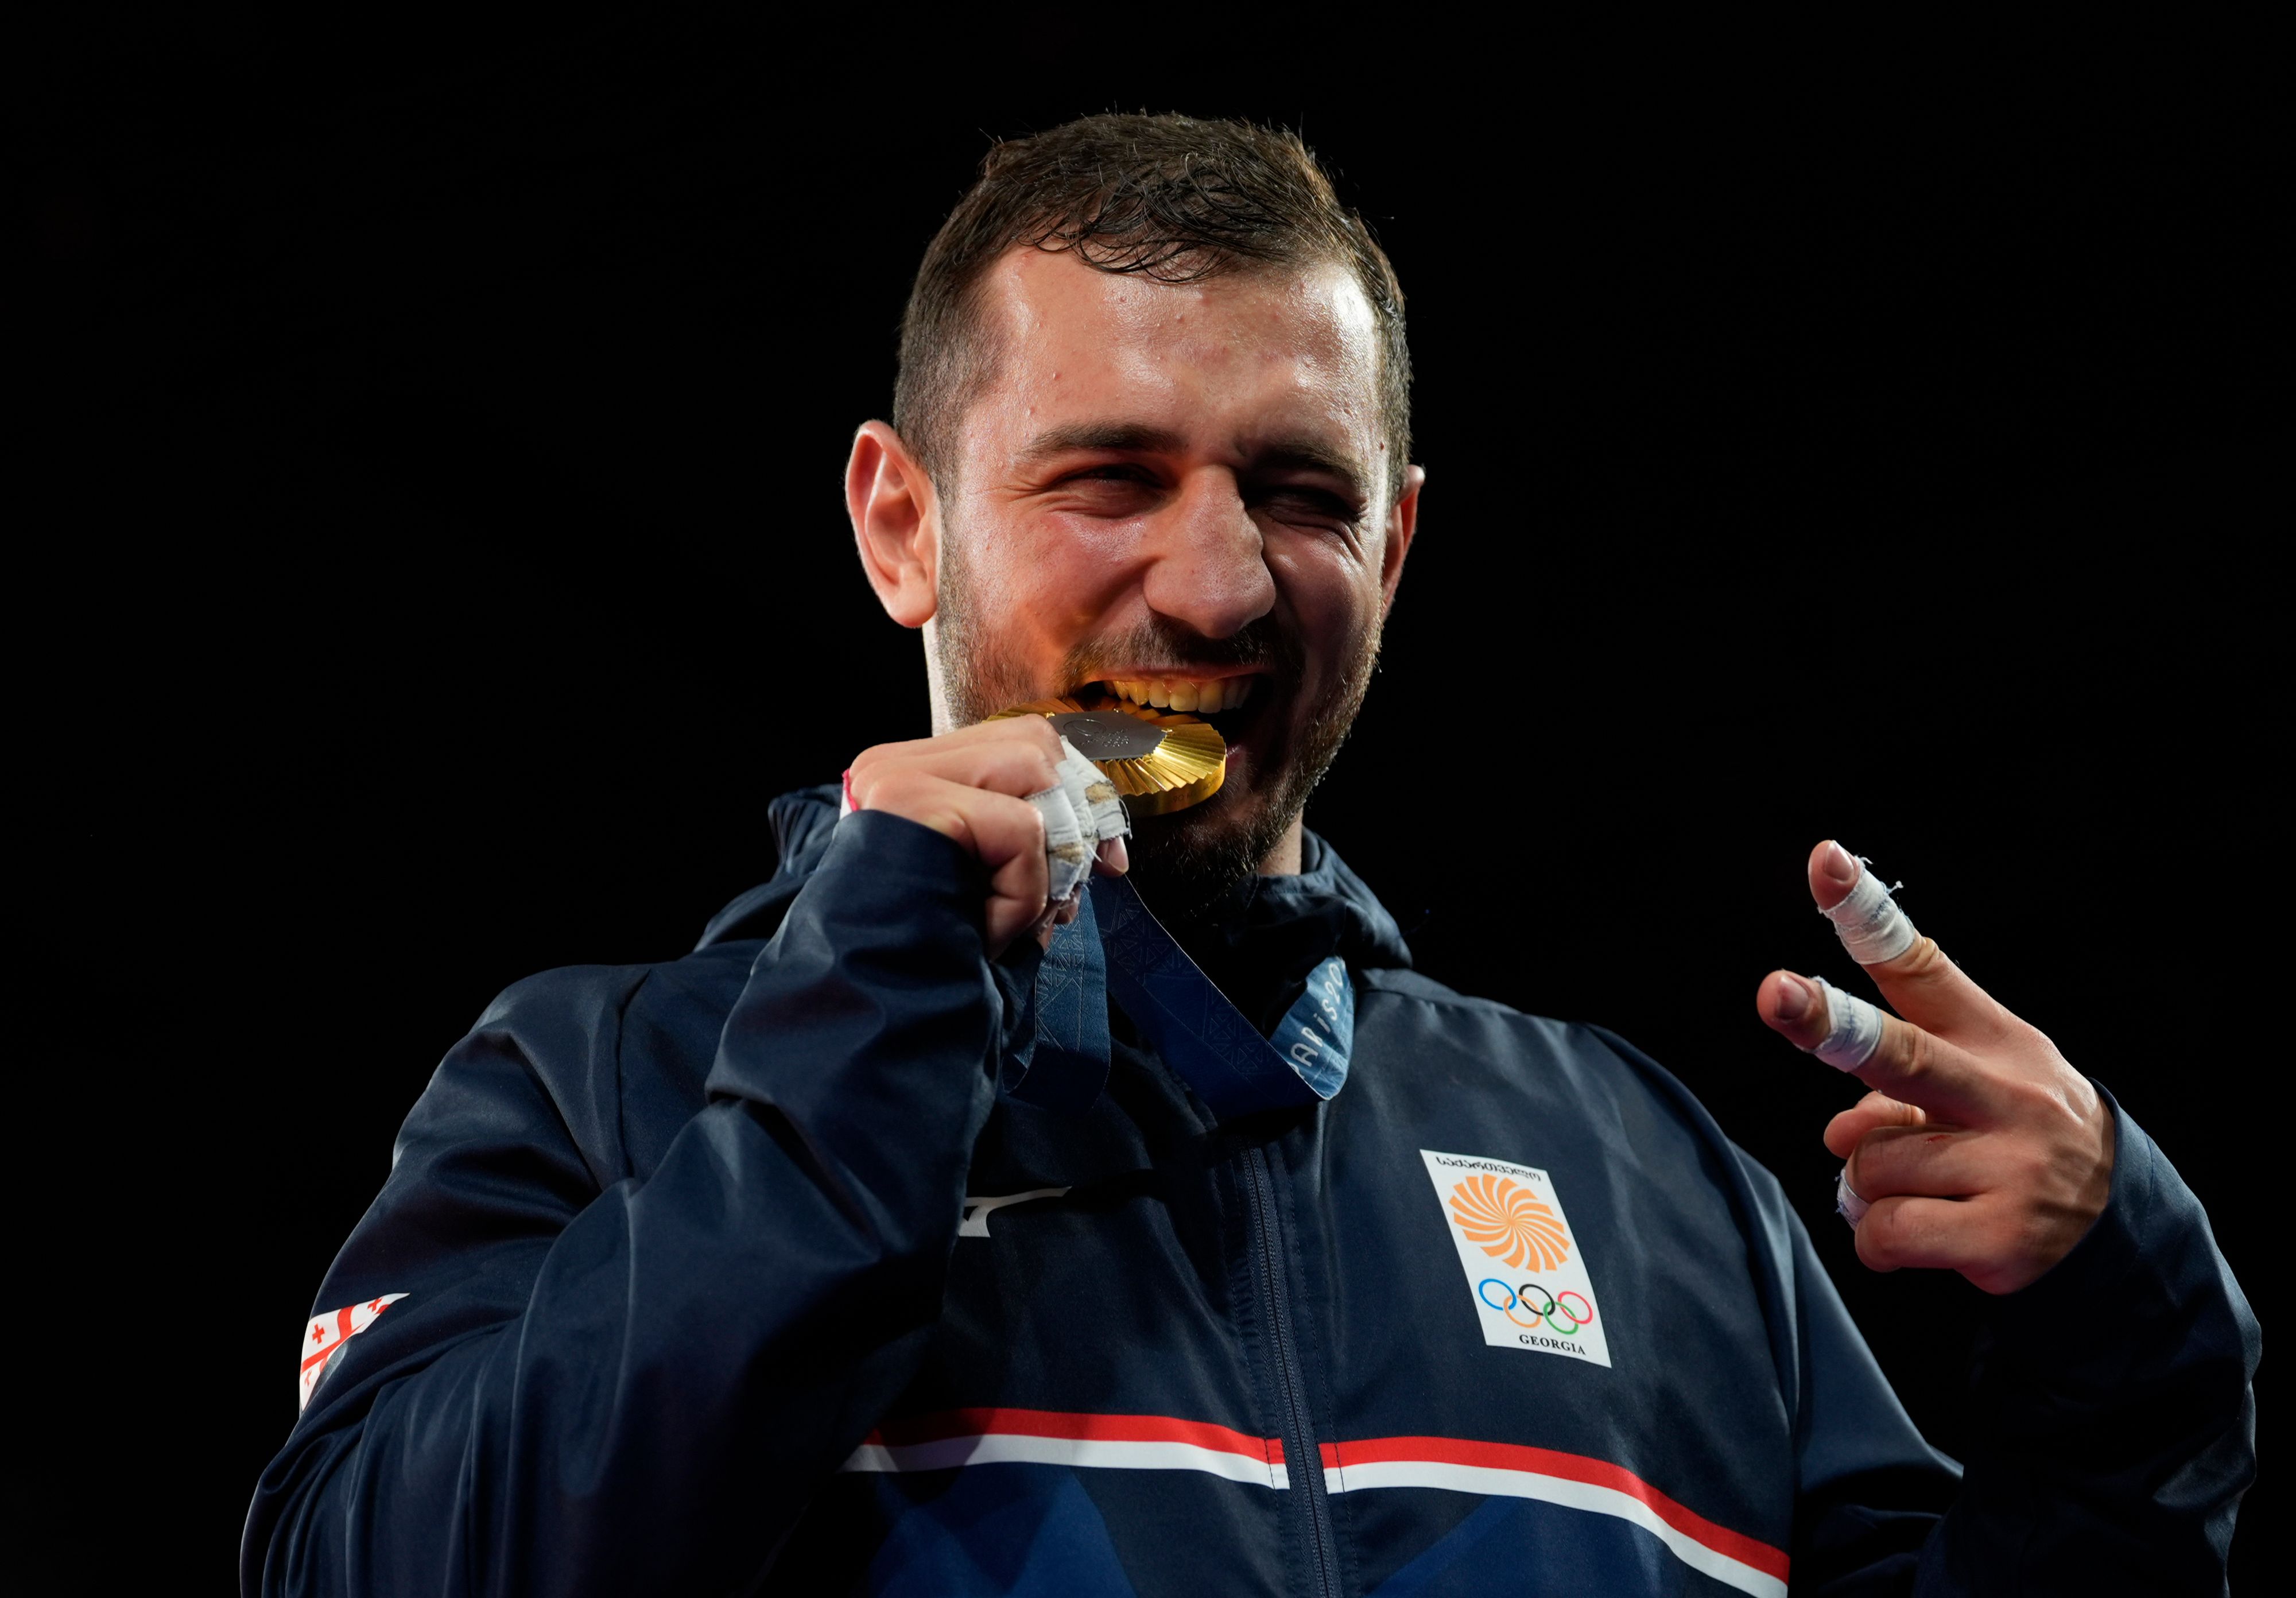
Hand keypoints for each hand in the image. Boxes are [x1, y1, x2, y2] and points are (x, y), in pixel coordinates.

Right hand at [845, 719, 1128, 957]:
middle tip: (1071, 894)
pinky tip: (988, 934)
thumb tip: (1105, 849)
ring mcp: (898, 777)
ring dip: (1049, 860)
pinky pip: (1020, 829)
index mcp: (911, 776)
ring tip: (1016, 917)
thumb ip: (1034, 848)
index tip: (1109, 863)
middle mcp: (895, 765)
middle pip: (1036, 742)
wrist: (868, 1014)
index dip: (1079, 797)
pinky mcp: (911, 802)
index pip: (1023, 743)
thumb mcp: (991, 892)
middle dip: (1077, 819)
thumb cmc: (928, 962)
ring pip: (1036, 769)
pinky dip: (1024, 894)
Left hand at [1756, 841, 2114, 1293]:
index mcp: (1989, 1038)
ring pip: (1868, 1162)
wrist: (2114, 1227)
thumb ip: (1893, 1090)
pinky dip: (1879, 1239)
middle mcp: (2006, 1093)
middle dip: (1829, 1023)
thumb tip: (1839, 1134)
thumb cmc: (2010, 1136)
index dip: (1866, 912)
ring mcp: (2011, 1166)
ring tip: (1925, 1190)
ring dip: (1870, 1185)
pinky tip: (1922, 1235)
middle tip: (1774, 991)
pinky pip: (1885, 1230)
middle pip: (1898, 1052)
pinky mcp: (2004, 1239)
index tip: (1825, 859)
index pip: (1918, 966)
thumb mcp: (1971, 1088)